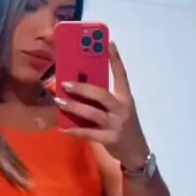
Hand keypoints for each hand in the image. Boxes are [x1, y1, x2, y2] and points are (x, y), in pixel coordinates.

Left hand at [55, 41, 149, 168]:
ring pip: (92, 113)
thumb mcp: (121, 109)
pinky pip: (89, 133)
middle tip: (64, 82)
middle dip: (82, 88)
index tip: (108, 43)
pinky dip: (75, 131)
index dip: (116, 59)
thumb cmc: (125, 126)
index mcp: (126, 98)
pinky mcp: (110, 139)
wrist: (136, 152)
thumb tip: (81, 84)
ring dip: (74, 106)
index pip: (122, 75)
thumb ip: (105, 99)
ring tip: (59, 101)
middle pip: (101, 94)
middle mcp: (122, 109)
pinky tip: (63, 128)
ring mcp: (116, 125)